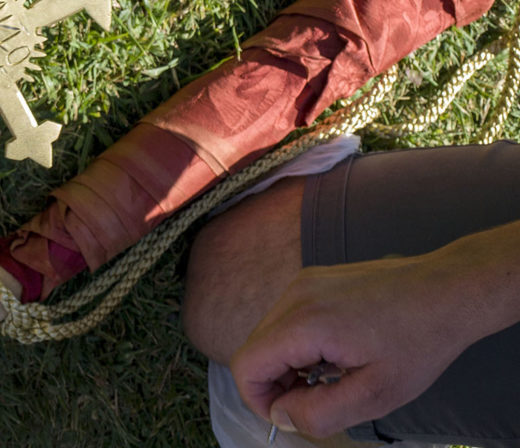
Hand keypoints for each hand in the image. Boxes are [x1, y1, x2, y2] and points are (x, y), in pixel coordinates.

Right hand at [230, 255, 468, 437]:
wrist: (447, 290)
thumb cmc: (417, 343)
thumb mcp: (375, 395)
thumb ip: (320, 413)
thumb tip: (281, 415)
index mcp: (305, 323)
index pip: (246, 365)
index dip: (258, 400)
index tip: (292, 415)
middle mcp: (295, 295)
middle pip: (255, 349)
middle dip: (276, 383)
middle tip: (319, 400)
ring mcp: (303, 282)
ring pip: (269, 333)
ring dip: (288, 363)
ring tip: (332, 375)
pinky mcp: (313, 278)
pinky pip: (286, 317)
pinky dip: (298, 342)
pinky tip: (336, 351)